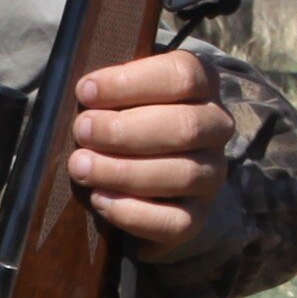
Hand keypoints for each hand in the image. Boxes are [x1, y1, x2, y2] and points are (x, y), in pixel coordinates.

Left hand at [66, 48, 244, 267]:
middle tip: (82, 131)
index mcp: (202, 86)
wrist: (136, 183)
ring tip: (81, 167)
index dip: (131, 82)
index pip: (183, 76)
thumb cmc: (123, 124)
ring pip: (182, 174)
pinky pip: (175, 221)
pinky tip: (100, 199)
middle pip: (185, 126)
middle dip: (124, 130)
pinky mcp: (197, 218)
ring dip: (123, 171)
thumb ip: (109, 93)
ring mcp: (211, 175)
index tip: (86, 91)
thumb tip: (86, 95)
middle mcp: (215, 129)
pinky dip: (132, 212)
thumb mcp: (119, 98)